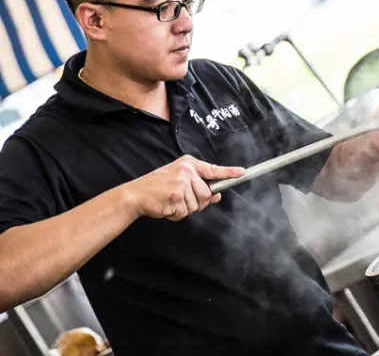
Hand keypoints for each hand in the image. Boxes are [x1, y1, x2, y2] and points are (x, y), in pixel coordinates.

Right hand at [125, 155, 243, 220]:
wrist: (136, 194)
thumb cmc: (158, 188)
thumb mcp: (180, 181)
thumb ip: (199, 186)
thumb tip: (218, 196)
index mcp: (189, 164)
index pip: (213, 169)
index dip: (229, 172)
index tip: (242, 172)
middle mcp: (186, 170)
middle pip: (207, 194)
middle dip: (197, 203)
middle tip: (181, 200)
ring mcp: (181, 182)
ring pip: (197, 205)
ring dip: (186, 209)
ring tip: (171, 201)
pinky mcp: (176, 195)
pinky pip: (185, 212)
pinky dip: (176, 214)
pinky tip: (167, 206)